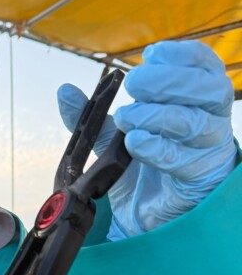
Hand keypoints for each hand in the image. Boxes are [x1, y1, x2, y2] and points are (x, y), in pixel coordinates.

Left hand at [57, 41, 237, 239]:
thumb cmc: (139, 170)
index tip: (149, 56)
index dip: (180, 55)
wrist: (145, 218)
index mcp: (196, 99)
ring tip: (126, 119)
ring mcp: (210, 149)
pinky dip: (157, 148)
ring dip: (157, 115)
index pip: (202, 65)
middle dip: (168, 81)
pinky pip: (186, 160)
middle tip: (133, 83)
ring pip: (195, 122)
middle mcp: (210, 119)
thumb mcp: (112, 140)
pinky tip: (135, 142)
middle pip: (207, 89)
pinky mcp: (202, 179)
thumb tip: (64, 90)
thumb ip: (92, 117)